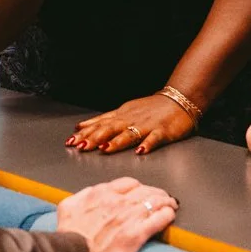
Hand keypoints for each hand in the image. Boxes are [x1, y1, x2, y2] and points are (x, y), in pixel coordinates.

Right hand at [55, 176, 177, 251]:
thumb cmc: (67, 241)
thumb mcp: (67, 209)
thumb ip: (79, 198)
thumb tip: (87, 196)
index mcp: (99, 194)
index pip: (128, 184)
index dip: (139, 188)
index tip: (142, 193)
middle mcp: (116, 201)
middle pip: (145, 190)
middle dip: (156, 193)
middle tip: (162, 198)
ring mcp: (128, 216)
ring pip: (155, 201)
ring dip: (166, 201)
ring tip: (171, 205)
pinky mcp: (136, 234)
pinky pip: (160, 218)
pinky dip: (167, 215)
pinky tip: (171, 216)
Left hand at [68, 93, 194, 154]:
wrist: (179, 100)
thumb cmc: (151, 108)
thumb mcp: (124, 110)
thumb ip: (104, 120)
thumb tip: (81, 127)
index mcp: (122, 115)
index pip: (100, 123)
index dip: (85, 132)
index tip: (71, 141)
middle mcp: (132, 119)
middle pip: (111, 128)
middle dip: (95, 137)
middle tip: (82, 146)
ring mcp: (147, 126)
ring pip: (130, 133)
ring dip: (117, 141)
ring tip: (105, 148)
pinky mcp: (163, 131)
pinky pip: (154, 138)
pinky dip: (147, 144)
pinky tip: (141, 151)